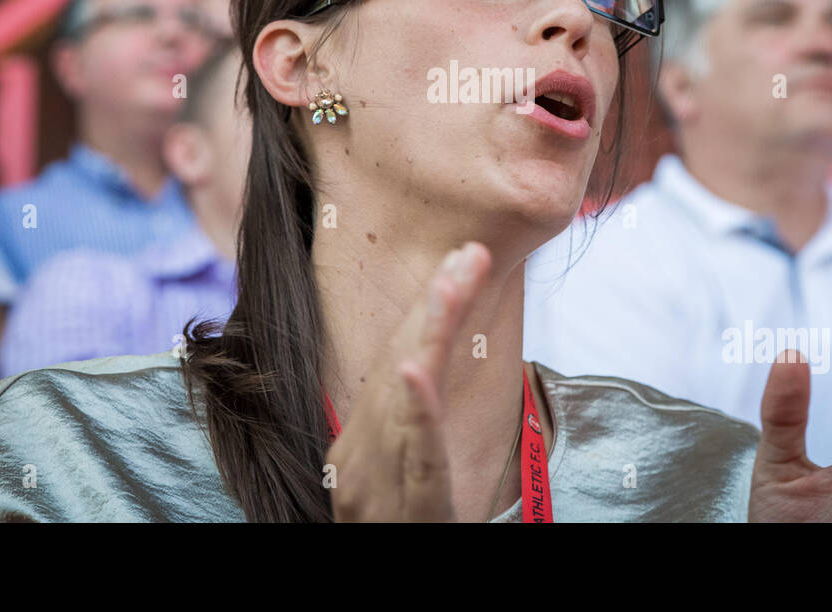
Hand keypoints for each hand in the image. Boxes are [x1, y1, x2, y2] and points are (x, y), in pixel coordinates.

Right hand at [329, 242, 491, 521]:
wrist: (398, 589)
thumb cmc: (408, 536)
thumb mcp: (407, 478)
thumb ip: (411, 433)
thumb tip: (422, 369)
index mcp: (362, 449)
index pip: (399, 363)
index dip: (429, 310)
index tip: (460, 262)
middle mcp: (362, 462)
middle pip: (402, 366)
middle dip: (437, 305)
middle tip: (470, 253)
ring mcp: (378, 491)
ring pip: (408, 398)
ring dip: (433, 334)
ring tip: (453, 281)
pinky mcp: (411, 516)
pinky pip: (418, 460)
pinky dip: (417, 413)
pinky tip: (415, 371)